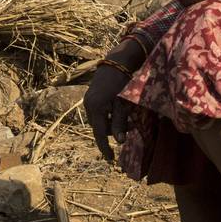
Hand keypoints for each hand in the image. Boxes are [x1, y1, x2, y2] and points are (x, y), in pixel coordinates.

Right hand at [86, 39, 142, 161]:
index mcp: (95, 108)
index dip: (104, 147)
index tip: (110, 159)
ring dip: (111, 123)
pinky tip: (119, 111)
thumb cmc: (122, 82)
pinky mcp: (90, 96)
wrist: (115, 62)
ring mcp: (88, 101)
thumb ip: (120, 122)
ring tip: (129, 118)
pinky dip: (108, 116)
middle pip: (99, 127)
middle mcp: (88, 105)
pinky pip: (98, 113)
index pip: (99, 133)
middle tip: (132, 126)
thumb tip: (119, 141)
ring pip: (99, 120)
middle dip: (113, 131)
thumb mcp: (123, 104)